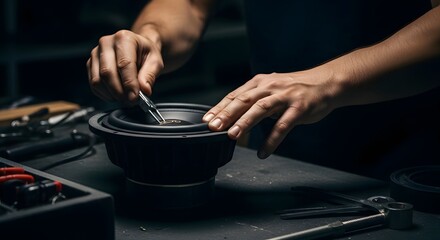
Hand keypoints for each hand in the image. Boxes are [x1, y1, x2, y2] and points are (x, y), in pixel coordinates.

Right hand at [86, 29, 163, 104]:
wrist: (137, 48)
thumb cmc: (146, 53)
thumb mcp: (155, 61)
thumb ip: (150, 75)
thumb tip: (144, 90)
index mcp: (124, 38)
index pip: (124, 64)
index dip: (129, 84)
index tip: (134, 97)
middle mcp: (107, 43)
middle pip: (107, 73)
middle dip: (119, 92)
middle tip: (130, 101)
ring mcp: (96, 53)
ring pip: (98, 80)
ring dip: (111, 95)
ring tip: (125, 98)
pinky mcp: (91, 64)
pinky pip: (93, 84)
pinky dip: (104, 94)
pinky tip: (116, 95)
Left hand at [203, 67, 339, 158]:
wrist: (325, 83)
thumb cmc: (294, 89)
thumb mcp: (270, 89)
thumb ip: (253, 100)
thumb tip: (230, 116)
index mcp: (260, 82)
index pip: (235, 96)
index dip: (220, 108)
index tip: (206, 120)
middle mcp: (270, 86)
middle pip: (244, 100)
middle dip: (227, 114)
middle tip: (213, 127)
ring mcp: (285, 96)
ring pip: (261, 109)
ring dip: (245, 122)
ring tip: (233, 136)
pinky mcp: (300, 108)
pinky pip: (283, 125)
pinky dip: (272, 140)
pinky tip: (263, 151)